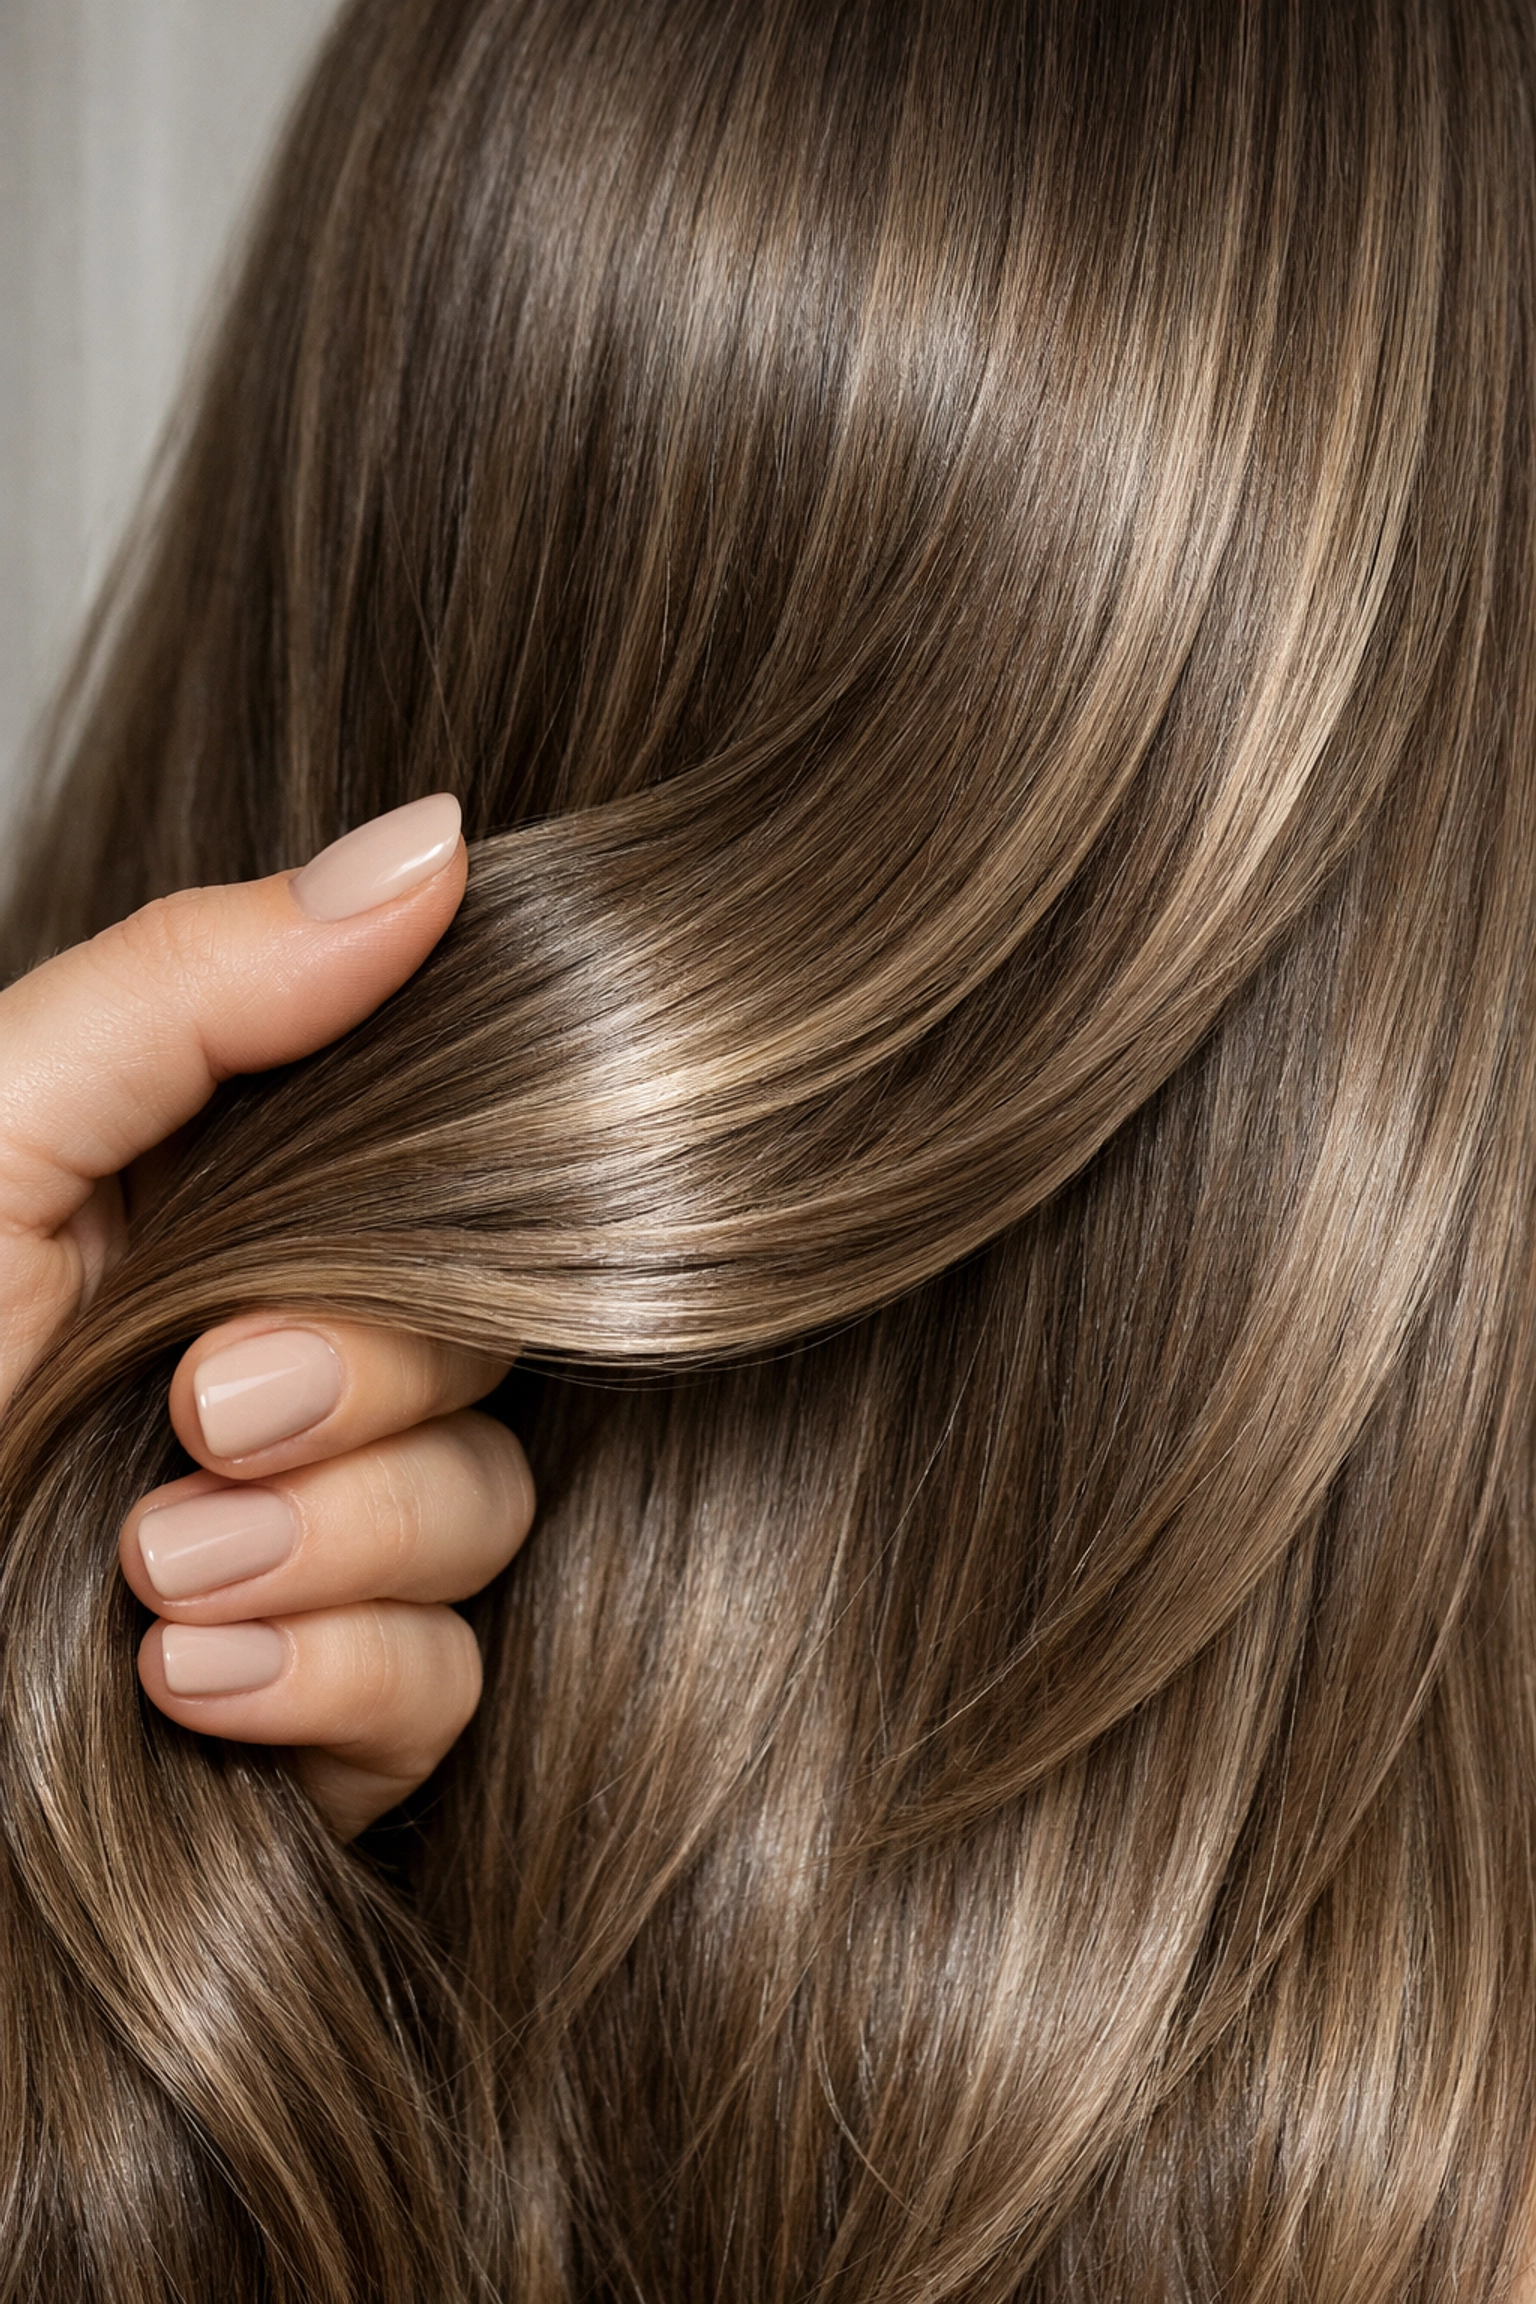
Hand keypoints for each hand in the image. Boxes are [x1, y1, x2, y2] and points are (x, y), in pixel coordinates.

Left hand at [0, 796, 529, 1836]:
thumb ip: (200, 983)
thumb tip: (436, 841)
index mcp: (217, 1220)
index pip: (441, 1177)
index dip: (429, 1212)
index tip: (297, 1260)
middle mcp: (281, 1370)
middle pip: (482, 1345)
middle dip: (361, 1390)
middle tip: (200, 1417)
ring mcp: (308, 1547)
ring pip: (485, 1513)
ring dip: (336, 1546)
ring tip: (151, 1573)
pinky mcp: (316, 1714)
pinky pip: (444, 1685)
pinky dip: (340, 1680)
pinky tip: (185, 1681)